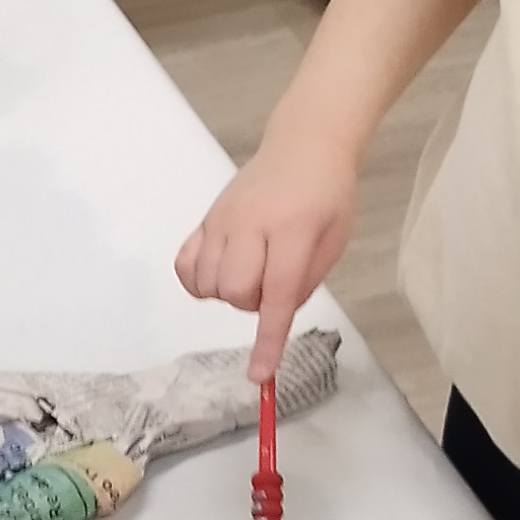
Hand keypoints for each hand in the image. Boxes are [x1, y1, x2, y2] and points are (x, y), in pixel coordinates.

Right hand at [172, 139, 358, 381]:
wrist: (304, 144)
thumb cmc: (328, 195)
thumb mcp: (334, 240)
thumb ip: (304, 281)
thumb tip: (272, 314)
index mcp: (292, 229)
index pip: (276, 294)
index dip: (268, 339)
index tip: (258, 375)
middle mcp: (249, 223)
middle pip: (234, 291)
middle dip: (252, 303)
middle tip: (272, 283)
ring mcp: (221, 219)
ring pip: (207, 283)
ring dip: (228, 293)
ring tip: (250, 271)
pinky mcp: (206, 218)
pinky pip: (185, 264)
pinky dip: (198, 280)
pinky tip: (219, 272)